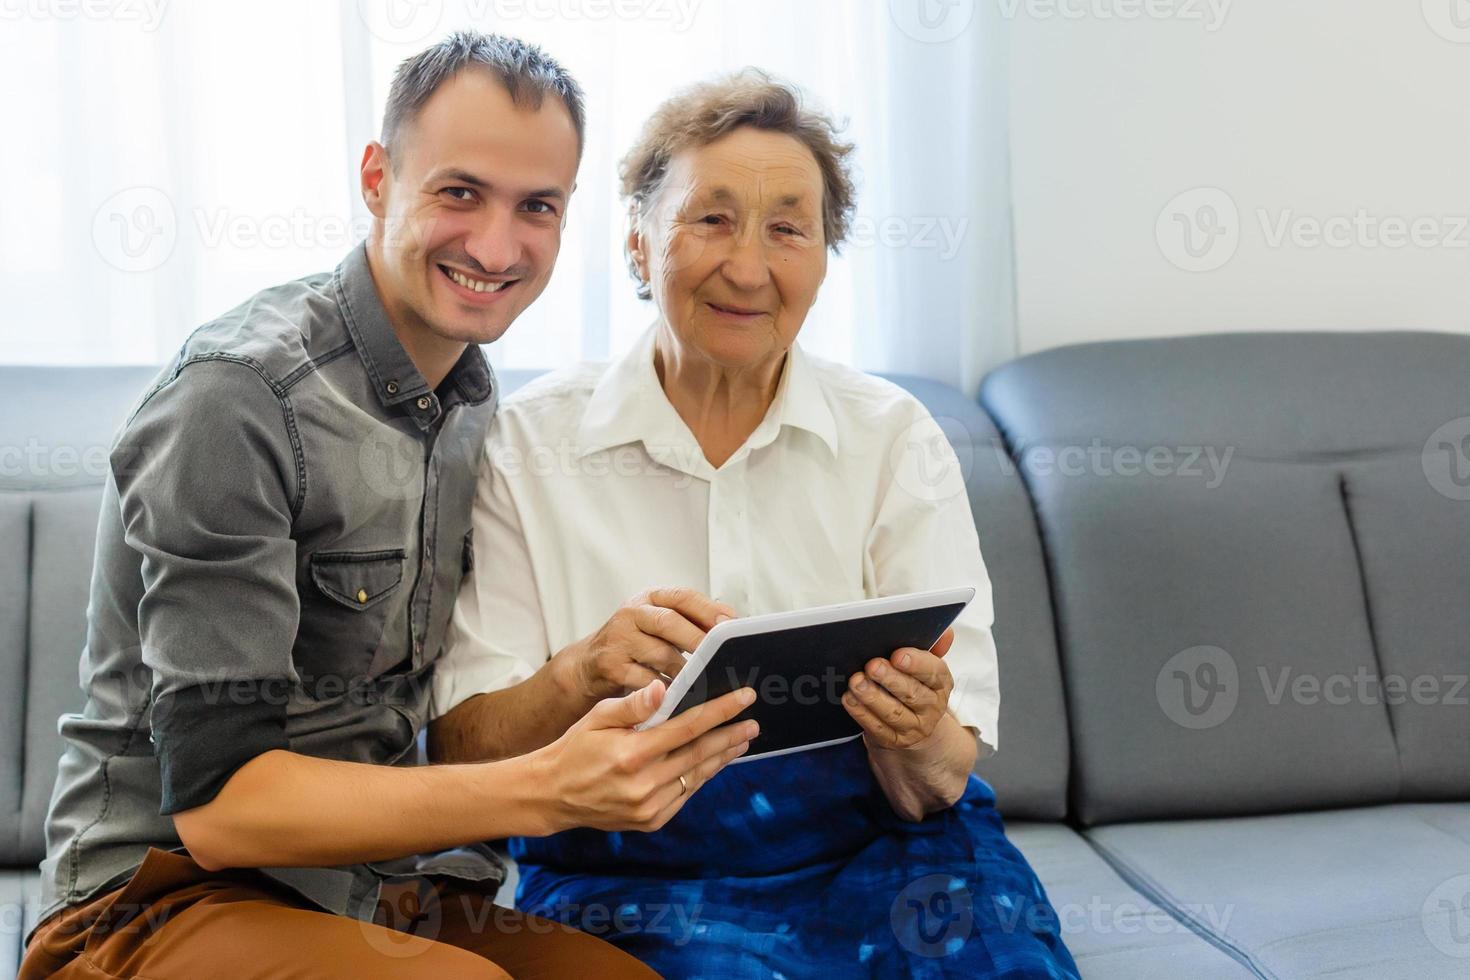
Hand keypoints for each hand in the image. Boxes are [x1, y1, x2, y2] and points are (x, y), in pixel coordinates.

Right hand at [535, 680, 758, 833]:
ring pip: (697, 776)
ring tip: (742, 741)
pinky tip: (713, 762)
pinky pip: (685, 794)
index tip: (744, 698)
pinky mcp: (651, 821)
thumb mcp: (598, 717)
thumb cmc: (575, 748)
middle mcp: (644, 784)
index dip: (720, 711)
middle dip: (730, 735)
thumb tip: (663, 687)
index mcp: (632, 754)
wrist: (552, 794)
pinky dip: (701, 776)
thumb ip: (633, 704)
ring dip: (722, 757)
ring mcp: (649, 807)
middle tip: (753, 723)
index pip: (688, 727)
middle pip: (700, 754)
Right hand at [555, 587, 735, 701]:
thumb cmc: (634, 644)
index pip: (682, 597)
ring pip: (660, 654)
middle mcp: (632, 613)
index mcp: (650, 598)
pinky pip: (645, 681)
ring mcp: (618, 638)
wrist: (588, 664)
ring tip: (708, 682)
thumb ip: (690, 620)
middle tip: (722, 657)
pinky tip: (681, 698)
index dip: (707, 609)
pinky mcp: (610, 665)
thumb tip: (730, 620)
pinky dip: (665, 691)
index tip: (730, 623)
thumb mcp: (658, 625)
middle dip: (698, 639)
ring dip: (686, 671)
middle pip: (669, 622)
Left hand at [842, 627, 955, 750]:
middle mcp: (931, 707)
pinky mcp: (893, 740)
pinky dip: (861, 713)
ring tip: (856, 682)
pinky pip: (876, 727)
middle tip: (872, 665)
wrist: (915, 723)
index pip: (934, 672)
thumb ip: (933, 646)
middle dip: (890, 678)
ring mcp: (913, 727)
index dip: (916, 663)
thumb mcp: (926, 666)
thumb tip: (945, 632)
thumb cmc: (916, 684)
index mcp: (941, 684)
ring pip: (892, 712)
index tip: (897, 655)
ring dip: (872, 696)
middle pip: (912, 693)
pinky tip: (850, 698)